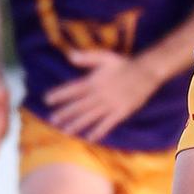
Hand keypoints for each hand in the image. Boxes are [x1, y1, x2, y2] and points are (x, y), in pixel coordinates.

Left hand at [45, 50, 161, 142]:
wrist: (146, 72)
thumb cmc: (124, 64)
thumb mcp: (105, 57)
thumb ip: (87, 57)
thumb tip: (69, 55)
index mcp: (94, 81)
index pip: (73, 89)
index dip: (60, 94)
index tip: (47, 99)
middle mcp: (99, 95)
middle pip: (79, 106)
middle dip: (65, 113)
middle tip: (52, 120)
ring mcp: (110, 105)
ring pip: (90, 117)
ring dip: (77, 124)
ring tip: (65, 132)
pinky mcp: (120, 112)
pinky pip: (107, 124)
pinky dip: (99, 131)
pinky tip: (90, 138)